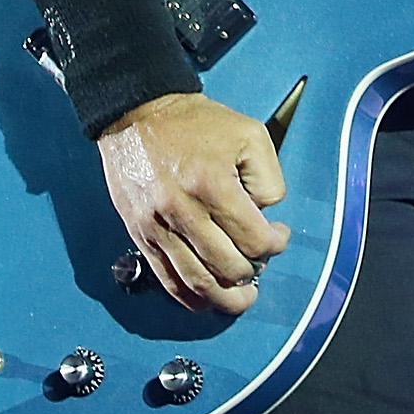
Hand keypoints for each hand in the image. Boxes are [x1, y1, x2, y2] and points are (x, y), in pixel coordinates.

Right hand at [97, 92, 292, 313]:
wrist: (136, 114)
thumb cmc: (194, 123)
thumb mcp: (249, 133)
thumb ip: (268, 178)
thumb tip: (265, 217)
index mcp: (214, 185)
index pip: (255, 241)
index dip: (275, 245)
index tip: (277, 235)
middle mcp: (184, 211)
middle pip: (229, 268)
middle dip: (254, 273)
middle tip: (260, 263)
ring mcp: (158, 227)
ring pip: (198, 283)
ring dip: (227, 299)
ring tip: (243, 297)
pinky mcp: (141, 234)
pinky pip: (167, 280)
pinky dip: (192, 298)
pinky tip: (208, 298)